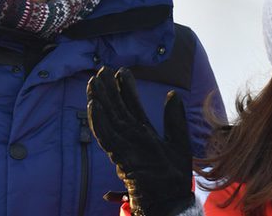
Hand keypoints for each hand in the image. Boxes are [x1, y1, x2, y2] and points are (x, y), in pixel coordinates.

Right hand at [87, 67, 194, 215]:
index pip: (132, 105)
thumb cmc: (174, 177)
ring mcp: (124, 146)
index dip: (126, 88)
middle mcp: (131, 137)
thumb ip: (174, 119)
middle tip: (101, 70)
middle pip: (116, 109)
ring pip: (108, 119)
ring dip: (100, 100)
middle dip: (108, 90)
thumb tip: (173, 94)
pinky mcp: (120, 156)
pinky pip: (106, 136)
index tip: (122, 71)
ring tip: (93, 82)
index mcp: (143, 133)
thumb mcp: (179, 142)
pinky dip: (98, 121)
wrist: (170, 201)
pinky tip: (92, 105)